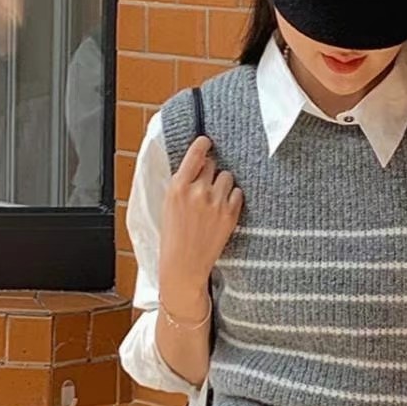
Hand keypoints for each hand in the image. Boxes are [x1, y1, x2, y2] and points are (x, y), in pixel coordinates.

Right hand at [159, 137, 242, 315]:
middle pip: (213, 164)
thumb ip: (183, 182)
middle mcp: (198, 191)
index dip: (203, 145)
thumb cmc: (173, 235)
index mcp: (178, 187)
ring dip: (223, 184)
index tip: (207, 142)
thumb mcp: (168, 204)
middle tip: (205, 186)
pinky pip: (238, 193)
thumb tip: (198, 162)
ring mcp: (216, 202)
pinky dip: (232, 198)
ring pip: (227, 177)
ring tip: (214, 199)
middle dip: (210, 172)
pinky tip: (222, 209)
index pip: (196, 153)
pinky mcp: (230, 214)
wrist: (184, 264)